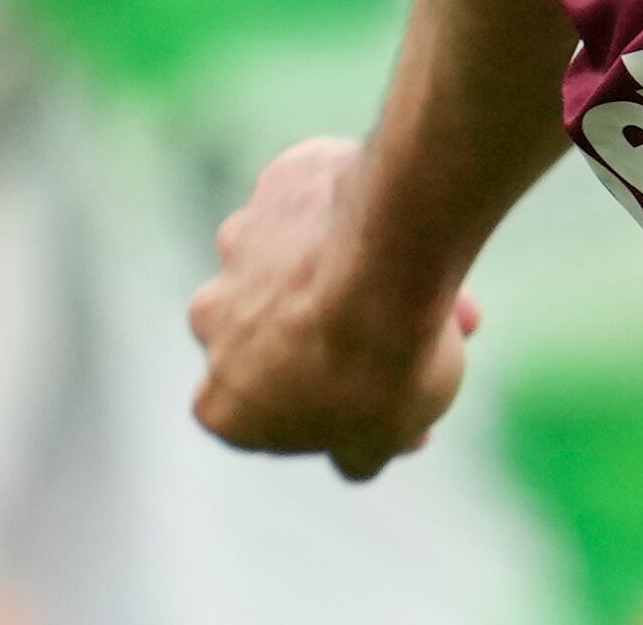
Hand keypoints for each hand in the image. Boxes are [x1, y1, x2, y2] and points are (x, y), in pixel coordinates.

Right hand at [188, 137, 473, 481]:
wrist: (393, 253)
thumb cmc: (384, 360)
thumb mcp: (383, 436)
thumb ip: (358, 451)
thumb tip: (355, 458)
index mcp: (223, 402)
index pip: (258, 417)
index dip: (319, 409)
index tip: (373, 397)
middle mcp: (212, 322)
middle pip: (275, 333)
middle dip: (334, 332)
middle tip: (411, 332)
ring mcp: (239, 245)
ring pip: (297, 262)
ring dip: (349, 270)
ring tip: (430, 280)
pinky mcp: (276, 185)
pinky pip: (316, 204)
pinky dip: (354, 213)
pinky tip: (404, 223)